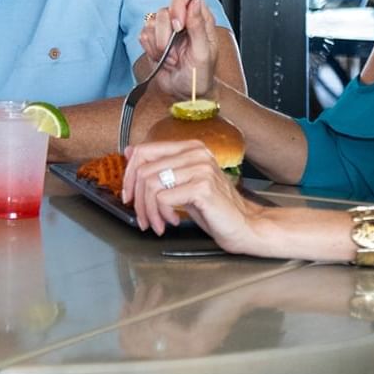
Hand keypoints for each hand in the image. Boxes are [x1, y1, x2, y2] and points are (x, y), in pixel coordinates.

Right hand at [116, 280, 249, 359]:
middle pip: (138, 344)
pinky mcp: (193, 341)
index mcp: (179, 350)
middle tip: (139, 290)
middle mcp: (183, 356)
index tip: (125, 302)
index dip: (127, 325)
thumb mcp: (181, 303)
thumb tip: (129, 305)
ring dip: (145, 307)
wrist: (241, 289)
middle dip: (133, 314)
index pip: (139, 348)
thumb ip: (158, 309)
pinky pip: (161, 329)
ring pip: (148, 335)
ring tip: (152, 288)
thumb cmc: (213, 292)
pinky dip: (157, 309)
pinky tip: (163, 294)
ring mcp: (188, 351)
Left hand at [122, 138, 263, 251]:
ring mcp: (200, 168)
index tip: (129, 195)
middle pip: (143, 170)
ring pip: (150, 185)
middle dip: (137, 200)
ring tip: (157, 223)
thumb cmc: (214, 208)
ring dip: (149, 210)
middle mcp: (196, 153)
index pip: (144, 150)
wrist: (245, 226)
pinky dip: (161, 214)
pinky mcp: (202, 187)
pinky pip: (163, 198)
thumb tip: (130, 152)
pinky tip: (173, 221)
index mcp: (190, 147)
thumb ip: (160, 168)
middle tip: (143, 218)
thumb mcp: (182, 184)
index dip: (129, 175)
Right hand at [137, 0, 218, 101]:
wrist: (186, 94)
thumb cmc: (201, 75)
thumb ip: (199, 26)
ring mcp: (166, 29)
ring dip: (159, 44)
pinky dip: (150, 49)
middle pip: (165, 8)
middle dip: (166, 31)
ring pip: (151, 22)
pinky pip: (143, 35)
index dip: (179, 2)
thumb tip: (195, 1)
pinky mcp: (153, 39)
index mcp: (199, 17)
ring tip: (171, 58)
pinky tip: (161, 58)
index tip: (178, 24)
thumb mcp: (204, 53)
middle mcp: (182, 19)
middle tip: (174, 48)